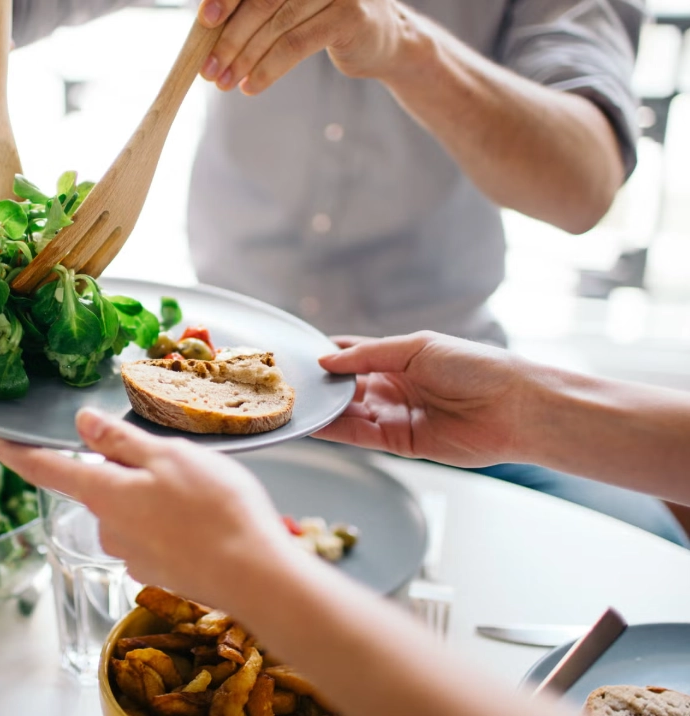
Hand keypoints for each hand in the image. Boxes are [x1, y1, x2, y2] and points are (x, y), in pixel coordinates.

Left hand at [0, 409, 294, 607]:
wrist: (254, 576)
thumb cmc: (215, 509)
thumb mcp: (168, 456)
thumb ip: (119, 441)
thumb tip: (81, 422)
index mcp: (104, 494)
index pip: (45, 469)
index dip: (15, 452)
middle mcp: (108, 528)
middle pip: (100, 486)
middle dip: (125, 469)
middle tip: (172, 456)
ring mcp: (132, 555)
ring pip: (131, 510)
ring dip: (154, 496)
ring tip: (202, 489)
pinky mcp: (158, 571)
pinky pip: (155, 533)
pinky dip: (172, 521)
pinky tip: (205, 518)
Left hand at [197, 0, 418, 93]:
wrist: (382, 40)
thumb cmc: (324, 21)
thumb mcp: (289, 6)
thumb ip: (256, 7)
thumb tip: (207, 25)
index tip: (204, 21)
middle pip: (261, 0)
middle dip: (229, 38)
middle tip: (208, 68)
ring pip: (276, 26)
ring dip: (244, 59)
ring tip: (225, 83)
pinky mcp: (349, 16)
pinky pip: (296, 45)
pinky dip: (268, 69)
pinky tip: (251, 87)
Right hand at [315, 331, 534, 466]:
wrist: (514, 408)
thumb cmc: (475, 367)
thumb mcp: (417, 348)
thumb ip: (368, 355)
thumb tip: (326, 361)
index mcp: (399, 358)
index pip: (353, 354)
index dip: (327, 355)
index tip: (297, 356)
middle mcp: (393, 387)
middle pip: (346, 386)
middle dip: (320, 385)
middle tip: (286, 383)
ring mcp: (395, 415)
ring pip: (348, 412)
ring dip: (323, 409)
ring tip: (293, 404)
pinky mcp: (400, 443)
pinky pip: (360, 436)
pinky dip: (336, 430)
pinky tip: (314, 423)